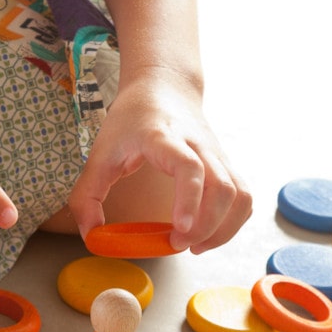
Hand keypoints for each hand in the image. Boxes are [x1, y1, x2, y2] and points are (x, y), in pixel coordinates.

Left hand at [68, 69, 251, 253]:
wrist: (163, 87)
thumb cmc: (132, 119)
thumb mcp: (100, 153)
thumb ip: (87, 196)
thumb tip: (91, 236)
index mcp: (164, 138)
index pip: (189, 166)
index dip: (189, 199)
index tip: (180, 228)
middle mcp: (198, 145)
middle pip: (222, 187)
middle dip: (207, 226)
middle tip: (177, 243)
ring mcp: (217, 155)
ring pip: (240, 194)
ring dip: (223, 228)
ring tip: (195, 244)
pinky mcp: (226, 164)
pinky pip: (243, 197)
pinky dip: (233, 221)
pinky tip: (209, 232)